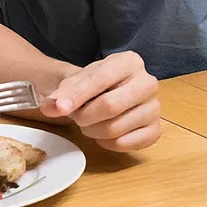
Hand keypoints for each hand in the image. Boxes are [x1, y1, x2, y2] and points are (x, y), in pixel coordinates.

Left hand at [41, 51, 160, 151]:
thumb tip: (52, 107)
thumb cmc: (91, 85)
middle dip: (85, 116)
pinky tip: (103, 134)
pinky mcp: (155, 130)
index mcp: (129, 62)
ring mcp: (154, 108)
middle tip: (76, 117)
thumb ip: (62, 93)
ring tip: (89, 123)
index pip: (99, 80)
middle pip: (110, 106)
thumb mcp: (74, 81)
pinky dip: (107, 143)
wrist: (103, 94)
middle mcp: (148, 83)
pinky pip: (125, 144)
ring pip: (116, 128)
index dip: (76, 96)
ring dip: (93, 131)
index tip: (58, 108)